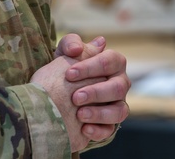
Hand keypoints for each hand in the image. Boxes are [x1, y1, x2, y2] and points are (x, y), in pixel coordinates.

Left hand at [31, 34, 129, 151]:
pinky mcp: (109, 124)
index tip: (69, 74)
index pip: (110, 61)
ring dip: (99, 113)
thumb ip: (70, 43)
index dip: (90, 67)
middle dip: (96, 92)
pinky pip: (111, 130)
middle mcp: (120, 83)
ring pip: (120, 111)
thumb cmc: (64, 71)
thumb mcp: (63, 54)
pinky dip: (99, 130)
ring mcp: (117, 104)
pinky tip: (83, 129)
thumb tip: (79, 47)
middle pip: (118, 87)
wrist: (54, 97)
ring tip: (79, 114)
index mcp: (113, 63)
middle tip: (75, 97)